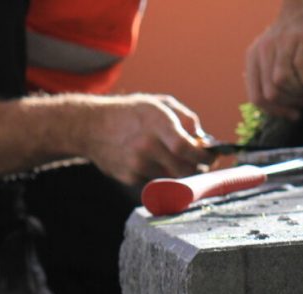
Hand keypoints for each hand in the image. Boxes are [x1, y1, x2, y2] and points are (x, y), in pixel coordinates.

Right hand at [82, 94, 213, 184]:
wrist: (90, 127)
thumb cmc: (131, 112)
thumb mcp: (160, 103)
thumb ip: (186, 119)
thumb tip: (204, 140)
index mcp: (157, 122)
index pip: (187, 148)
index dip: (204, 157)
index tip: (212, 157)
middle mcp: (147, 144)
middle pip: (184, 169)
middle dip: (198, 169)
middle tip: (201, 163)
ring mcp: (137, 163)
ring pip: (172, 178)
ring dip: (180, 172)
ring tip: (175, 158)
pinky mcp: (129, 177)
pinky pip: (156, 180)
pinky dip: (161, 174)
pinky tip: (151, 160)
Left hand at [245, 0, 302, 119]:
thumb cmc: (295, 37)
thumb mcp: (275, 56)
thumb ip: (270, 77)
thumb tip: (278, 109)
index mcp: (254, 58)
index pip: (256, 98)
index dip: (275, 111)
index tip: (293, 114)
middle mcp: (264, 50)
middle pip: (270, 93)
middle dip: (290, 104)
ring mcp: (283, 43)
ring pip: (283, 83)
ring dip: (300, 93)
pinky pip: (302, 70)